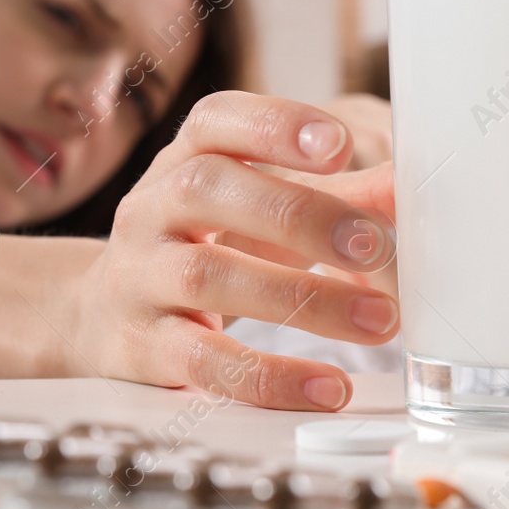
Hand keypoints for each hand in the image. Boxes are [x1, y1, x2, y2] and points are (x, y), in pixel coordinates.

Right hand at [67, 92, 398, 411]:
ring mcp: (140, 276)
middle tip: (374, 244)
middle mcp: (151, 209)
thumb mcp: (258, 208)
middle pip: (207, 189)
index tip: (340, 144)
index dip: (274, 126)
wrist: (102, 315)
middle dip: (298, 214)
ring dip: (302, 298)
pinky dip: (269, 376)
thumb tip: (407, 191)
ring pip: (208, 275)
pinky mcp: (143, 346)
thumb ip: (334, 197)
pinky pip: (202, 361)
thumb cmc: (202, 247)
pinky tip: (327, 386)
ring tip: (378, 321)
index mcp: (183, 161)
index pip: (214, 122)